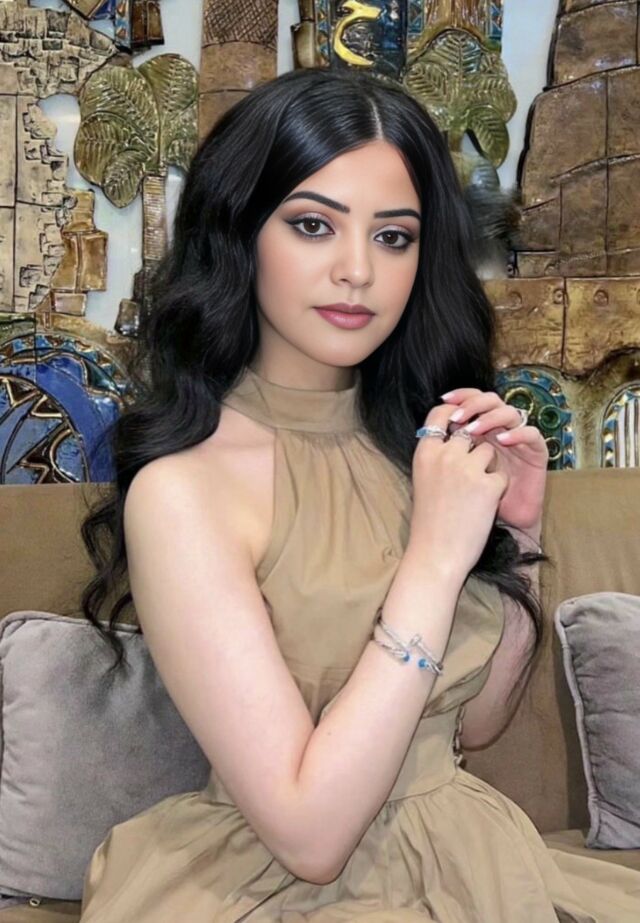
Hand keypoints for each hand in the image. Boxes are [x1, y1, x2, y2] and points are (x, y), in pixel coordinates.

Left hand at [441, 388, 547, 530]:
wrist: (503, 522)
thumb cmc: (474, 499)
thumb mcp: (456, 471)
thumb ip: (448, 448)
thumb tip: (430, 429)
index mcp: (482, 429)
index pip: (474, 399)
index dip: (461, 395)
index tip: (444, 400)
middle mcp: (501, 429)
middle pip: (491, 400)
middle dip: (473, 405)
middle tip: (457, 417)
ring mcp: (519, 439)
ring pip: (510, 413)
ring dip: (490, 418)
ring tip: (473, 431)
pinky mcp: (536, 452)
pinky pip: (532, 434)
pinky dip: (517, 434)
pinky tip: (501, 440)